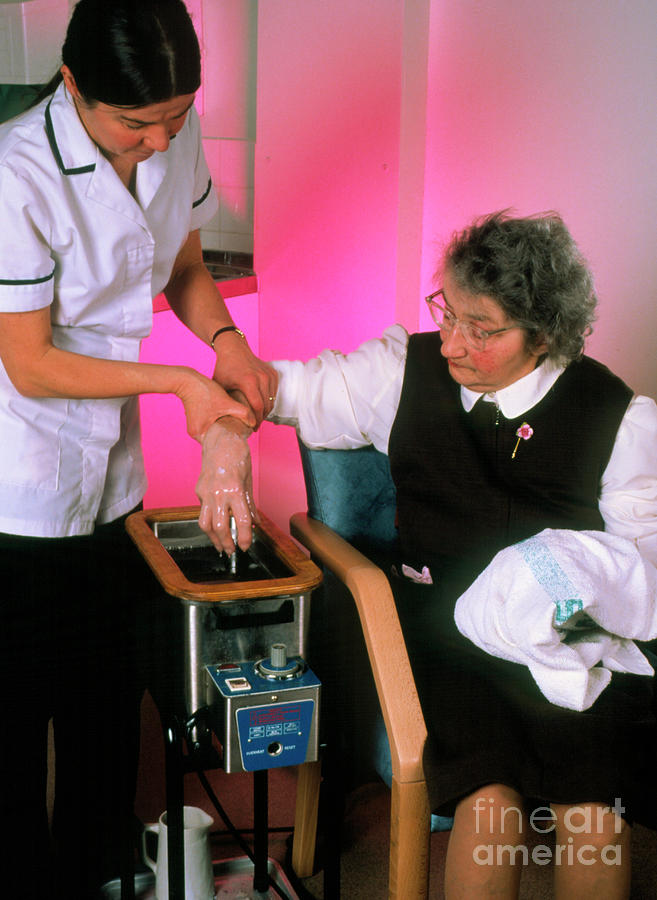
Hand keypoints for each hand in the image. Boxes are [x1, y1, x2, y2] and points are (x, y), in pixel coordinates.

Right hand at [176, 368, 254, 440]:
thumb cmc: (203, 391)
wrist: (187, 379)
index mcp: (199, 435)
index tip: (243, 435)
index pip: (219, 444)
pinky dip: (219, 422)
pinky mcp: (196, 420)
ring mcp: (195, 428)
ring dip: (225, 427)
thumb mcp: (226, 403)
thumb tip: (254, 422)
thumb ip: (242, 413)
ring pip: (215, 431)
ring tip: (236, 423)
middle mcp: (195, 434)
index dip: (232, 440)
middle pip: (217, 439)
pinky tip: (227, 417)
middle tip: (242, 429)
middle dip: (229, 434)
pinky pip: (211, 425)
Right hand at [196, 418, 256, 552]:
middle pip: (220, 527)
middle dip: (226, 543)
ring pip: (205, 523)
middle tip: (232, 551)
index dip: (245, 537)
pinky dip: (209, 521)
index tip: (246, 546)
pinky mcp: (199, 491)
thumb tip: (256, 523)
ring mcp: (206, 493)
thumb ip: (250, 505)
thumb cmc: (238, 458)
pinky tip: (215, 526)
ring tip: (220, 545)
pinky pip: (203, 511)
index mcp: (235, 490)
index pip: (242, 522)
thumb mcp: (249, 481)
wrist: (221, 440)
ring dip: (213, 538)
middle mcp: (219, 493)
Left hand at [211, 333, 277, 425]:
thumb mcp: (220, 385)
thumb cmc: (224, 367)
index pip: (258, 407)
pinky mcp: (273, 373)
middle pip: (267, 405)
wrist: (233, 348)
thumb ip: (222, 401)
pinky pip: (274, 392)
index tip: (252, 428)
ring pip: (272, 400)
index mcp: (249, 381)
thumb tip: (222, 419)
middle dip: (261, 418)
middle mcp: (262, 378)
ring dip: (266, 410)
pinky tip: (262, 406)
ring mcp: (269, 375)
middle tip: (255, 426)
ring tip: (258, 417)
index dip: (256, 420)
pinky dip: (269, 400)